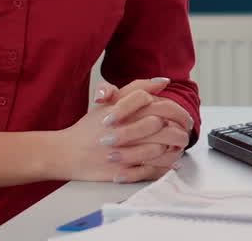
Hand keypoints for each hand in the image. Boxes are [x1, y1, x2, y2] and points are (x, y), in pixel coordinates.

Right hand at [52, 78, 187, 182]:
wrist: (66, 152)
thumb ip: (138, 88)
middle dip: (180, 131)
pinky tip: (169, 162)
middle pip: (165, 128)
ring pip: (161, 149)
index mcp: (125, 110)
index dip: (178, 112)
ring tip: (178, 147)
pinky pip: (152, 169)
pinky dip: (165, 167)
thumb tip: (163, 81)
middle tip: (185, 133)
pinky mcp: (123, 170)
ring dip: (174, 149)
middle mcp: (126, 129)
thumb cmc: (90, 127)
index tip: (184, 118)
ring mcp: (125, 151)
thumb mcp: (110, 101)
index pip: (161, 106)